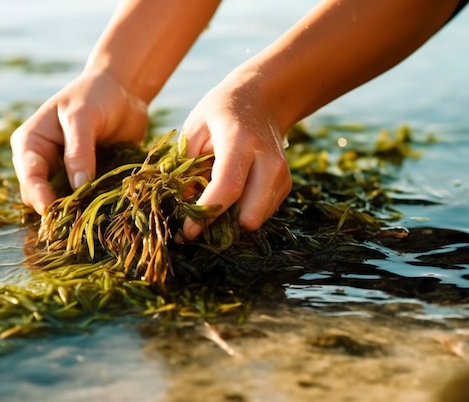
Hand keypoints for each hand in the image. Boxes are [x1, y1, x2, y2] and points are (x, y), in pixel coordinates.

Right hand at [10, 69, 148, 214]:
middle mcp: (42, 162)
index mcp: (30, 143)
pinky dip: (95, 205)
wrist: (122, 90)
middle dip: (59, 208)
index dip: (40, 196)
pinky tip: (108, 210)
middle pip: (41, 196)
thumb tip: (78, 188)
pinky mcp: (86, 181)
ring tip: (96, 215)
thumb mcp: (83, 117)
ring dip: (78, 210)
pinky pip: (87, 201)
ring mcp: (64, 174)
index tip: (55, 212)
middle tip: (81, 218)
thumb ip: (79, 151)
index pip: (29, 177)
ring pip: (64, 203)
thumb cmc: (96, 95)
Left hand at [180, 70, 291, 239]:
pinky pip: (262, 214)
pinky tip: (230, 198)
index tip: (186, 232)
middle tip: (197, 224)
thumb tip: (182, 205)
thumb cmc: (221, 113)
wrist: (262, 101)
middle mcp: (268, 159)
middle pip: (251, 213)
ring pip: (257, 219)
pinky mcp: (285, 185)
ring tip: (212, 206)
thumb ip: (186, 165)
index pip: (228, 187)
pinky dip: (242, 213)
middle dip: (222, 227)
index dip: (206, 214)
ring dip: (231, 222)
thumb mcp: (194, 128)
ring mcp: (282, 174)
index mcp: (240, 141)